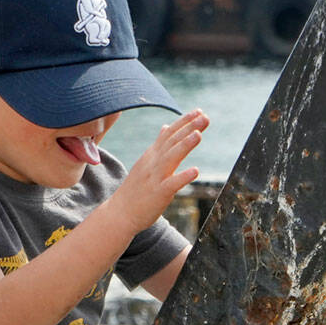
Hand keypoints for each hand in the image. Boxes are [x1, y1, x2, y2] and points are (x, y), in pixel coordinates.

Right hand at [108, 109, 207, 234]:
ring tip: (199, 134)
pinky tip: (196, 170)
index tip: (199, 111)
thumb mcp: (146, 162)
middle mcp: (153, 163)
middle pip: (172, 142)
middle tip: (204, 117)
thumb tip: (166, 126)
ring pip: (171, 158)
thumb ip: (158, 145)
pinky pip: (171, 184)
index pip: (169, 133)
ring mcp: (155, 178)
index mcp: (152, 155)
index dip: (184, 122)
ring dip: (185, 145)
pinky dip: (183, 176)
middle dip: (188, 128)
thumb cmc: (136, 189)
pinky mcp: (158, 194)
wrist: (120, 213)